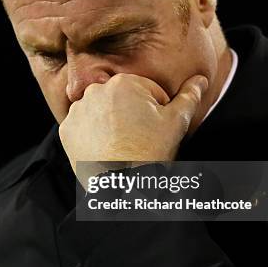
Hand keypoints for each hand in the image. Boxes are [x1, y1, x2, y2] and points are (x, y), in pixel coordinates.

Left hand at [59, 73, 208, 172]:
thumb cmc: (149, 153)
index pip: (147, 92)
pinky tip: (104, 149)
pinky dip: (92, 136)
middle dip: (132, 114)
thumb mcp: (176, 122)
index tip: (154, 130)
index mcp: (124, 83)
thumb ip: (189, 96)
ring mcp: (77, 110)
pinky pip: (82, 127)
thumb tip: (201, 80)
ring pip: (101, 112)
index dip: (156, 111)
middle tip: (139, 138)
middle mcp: (96, 90)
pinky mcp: (66, 129)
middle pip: (123, 99)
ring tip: (122, 144)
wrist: (120, 186)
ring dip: (111, 123)